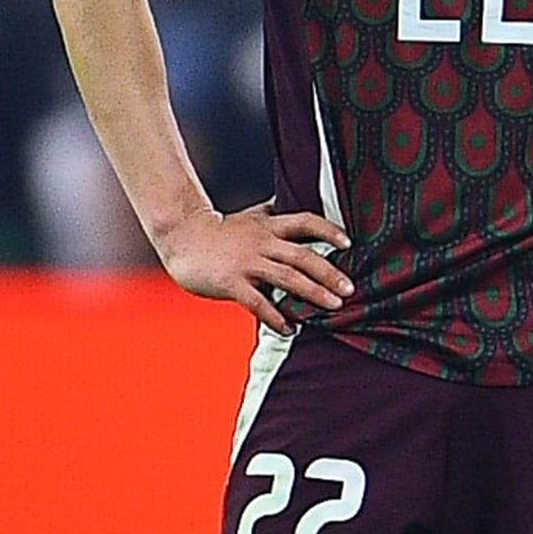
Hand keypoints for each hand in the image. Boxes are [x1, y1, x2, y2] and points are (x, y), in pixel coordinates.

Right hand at [154, 202, 353, 325]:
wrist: (182, 238)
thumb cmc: (219, 231)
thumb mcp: (250, 218)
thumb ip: (271, 216)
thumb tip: (289, 204)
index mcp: (269, 226)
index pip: (305, 222)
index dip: (329, 230)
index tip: (349, 243)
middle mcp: (262, 242)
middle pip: (303, 255)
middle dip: (329, 273)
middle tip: (350, 288)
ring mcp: (247, 263)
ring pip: (287, 278)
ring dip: (313, 293)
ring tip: (333, 306)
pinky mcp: (231, 282)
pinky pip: (259, 302)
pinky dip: (276, 317)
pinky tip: (290, 329)